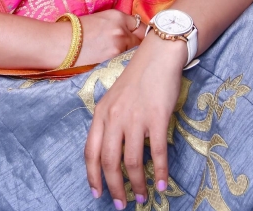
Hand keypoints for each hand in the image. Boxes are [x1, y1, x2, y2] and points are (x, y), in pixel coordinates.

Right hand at [76, 10, 146, 66]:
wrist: (61, 44)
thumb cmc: (76, 31)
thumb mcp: (100, 19)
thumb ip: (117, 24)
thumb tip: (128, 31)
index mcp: (117, 16)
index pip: (139, 24)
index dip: (138, 31)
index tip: (137, 36)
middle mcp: (121, 30)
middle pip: (141, 39)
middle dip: (138, 43)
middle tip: (133, 49)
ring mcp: (119, 46)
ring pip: (135, 52)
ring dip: (131, 54)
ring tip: (121, 57)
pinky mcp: (114, 60)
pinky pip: (126, 61)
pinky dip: (124, 62)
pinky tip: (117, 64)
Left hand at [84, 32, 187, 206]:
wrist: (158, 56)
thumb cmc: (137, 77)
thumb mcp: (114, 97)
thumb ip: (109, 121)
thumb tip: (110, 152)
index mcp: (102, 112)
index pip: (90, 151)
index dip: (92, 176)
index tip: (97, 193)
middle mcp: (115, 117)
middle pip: (109, 161)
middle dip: (115, 188)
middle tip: (121, 204)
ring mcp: (136, 117)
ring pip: (132, 162)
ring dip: (137, 184)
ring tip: (143, 197)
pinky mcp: (157, 118)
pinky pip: (157, 153)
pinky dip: (159, 172)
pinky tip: (162, 184)